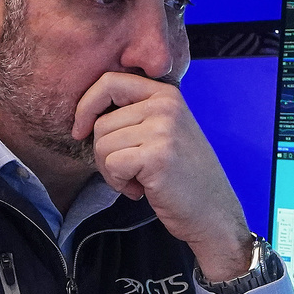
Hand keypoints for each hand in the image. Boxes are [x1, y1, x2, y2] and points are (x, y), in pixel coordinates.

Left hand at [72, 72, 252, 280]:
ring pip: (102, 145)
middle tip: (128, 171)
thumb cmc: (182, 176)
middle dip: (104, 154)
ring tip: (137, 180)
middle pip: (101, 122)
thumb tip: (85, 111)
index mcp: (165, 94)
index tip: (80, 130)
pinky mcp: (157, 156)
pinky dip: (118, 183)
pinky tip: (139, 190)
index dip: (86, 106)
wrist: (212, 211)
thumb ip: (135, 114)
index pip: (109, 81)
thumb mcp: (164, 130)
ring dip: (111, 171)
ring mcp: (163, 129)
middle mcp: (166, 105)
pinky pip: (112, 164)